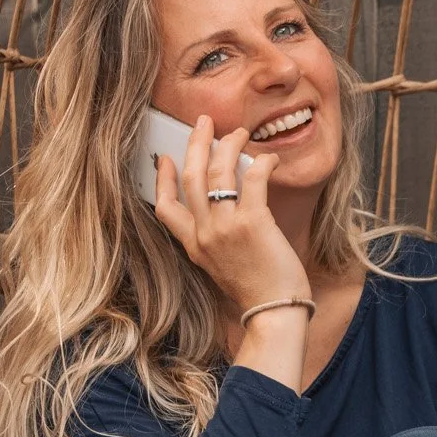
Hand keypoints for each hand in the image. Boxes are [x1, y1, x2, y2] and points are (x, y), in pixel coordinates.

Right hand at [151, 115, 308, 311]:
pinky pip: (253, 178)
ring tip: (240, 133)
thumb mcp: (221, 268)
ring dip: (229, 145)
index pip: (164, 206)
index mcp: (193, 246)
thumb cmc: (256, 293)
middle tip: (204, 122)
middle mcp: (204, 234)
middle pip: (190, 177)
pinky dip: (262, 163)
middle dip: (195, 143)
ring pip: (218, 171)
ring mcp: (226, 227)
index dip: (163, 179)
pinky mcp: (253, 223)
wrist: (273, 314)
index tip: (166, 158)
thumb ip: (215, 241)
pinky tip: (270, 159)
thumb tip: (225, 211)